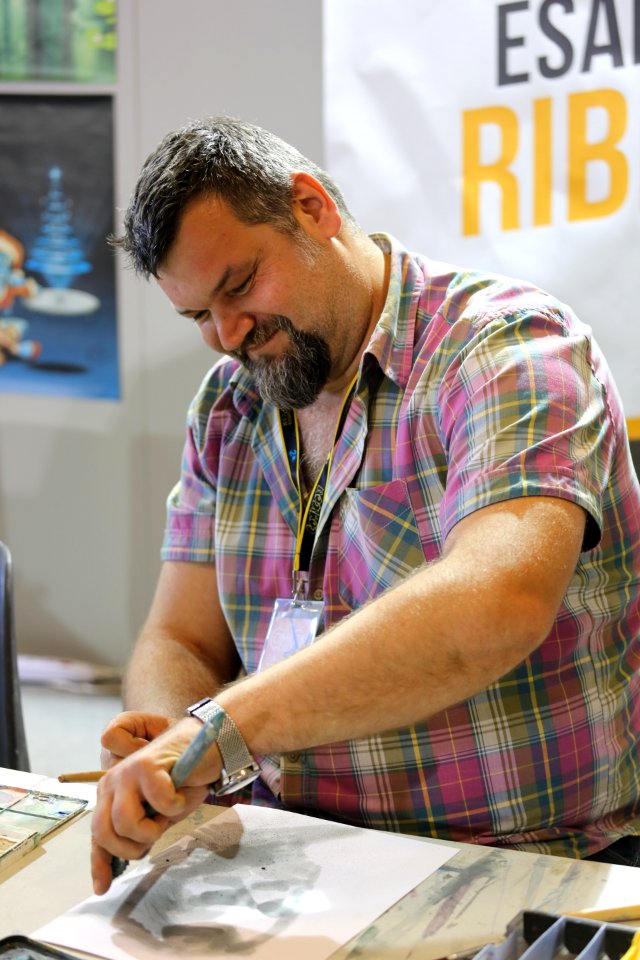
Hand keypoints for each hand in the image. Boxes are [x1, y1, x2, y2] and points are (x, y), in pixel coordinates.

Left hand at [91, 717, 222, 894]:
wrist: (208, 745)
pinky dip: (175, 805)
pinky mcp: (147, 766)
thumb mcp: (158, 815)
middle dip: (132, 846)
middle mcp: (111, 782)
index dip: (99, 864)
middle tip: (156, 832)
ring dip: (154, 827)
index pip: (98, 834)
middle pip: (104, 834)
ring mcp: (127, 772)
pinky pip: (158, 803)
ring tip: (169, 810)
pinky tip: (181, 792)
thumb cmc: (185, 780)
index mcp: (111, 794)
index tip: (102, 888)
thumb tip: (118, 870)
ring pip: (126, 823)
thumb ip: (139, 833)